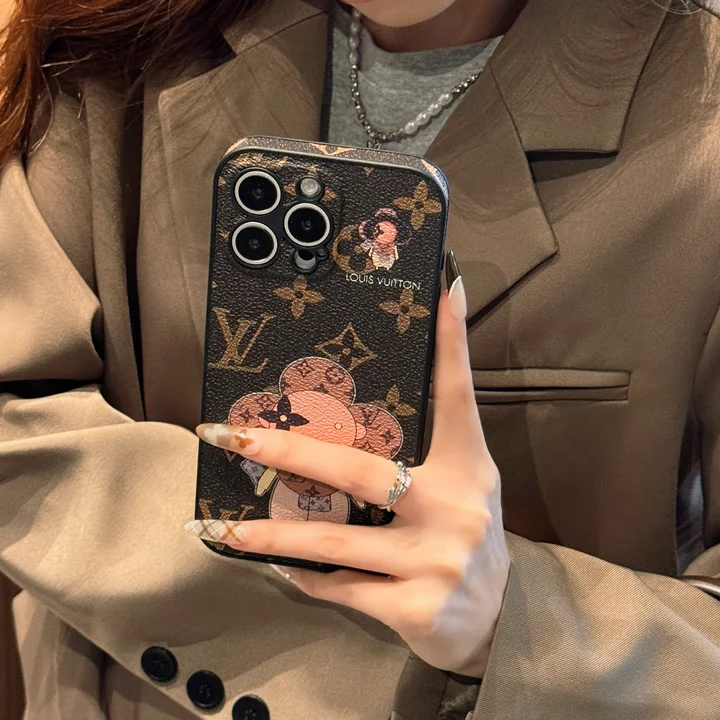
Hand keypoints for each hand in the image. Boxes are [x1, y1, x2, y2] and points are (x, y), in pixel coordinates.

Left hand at [189, 260, 510, 676]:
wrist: (497, 623)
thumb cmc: (461, 538)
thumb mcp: (458, 487)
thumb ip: (421, 453)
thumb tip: (355, 418)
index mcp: (468, 467)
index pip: (457, 396)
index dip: (452, 342)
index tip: (443, 287)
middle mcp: (455, 507)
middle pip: (357, 471)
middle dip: (286, 451)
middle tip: (229, 432)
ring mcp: (436, 560)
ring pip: (333, 542)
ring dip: (270, 533)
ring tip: (220, 526)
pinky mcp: (416, 609)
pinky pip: (341, 587)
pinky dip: (305, 577)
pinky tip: (278, 569)